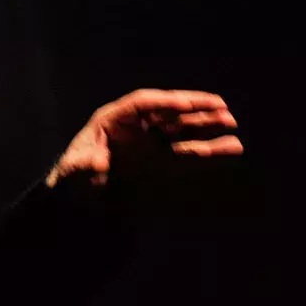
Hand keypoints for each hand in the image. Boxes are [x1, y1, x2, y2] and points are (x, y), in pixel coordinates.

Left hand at [45, 88, 242, 187]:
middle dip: (194, 108)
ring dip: (208, 127)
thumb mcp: (72, 172)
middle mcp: (137, 129)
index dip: (164, 103)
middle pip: (169, 112)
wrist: (80, 203)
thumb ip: (83, 166)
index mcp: (113, 121)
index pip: (141, 105)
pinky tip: (232, 148)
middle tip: (221, 106)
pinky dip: (210, 151)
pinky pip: (190, 155)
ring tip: (233, 124)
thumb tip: (97, 163)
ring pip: (184, 131)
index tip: (183, 105)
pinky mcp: (163, 165)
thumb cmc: (72, 180)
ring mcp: (152, 146)